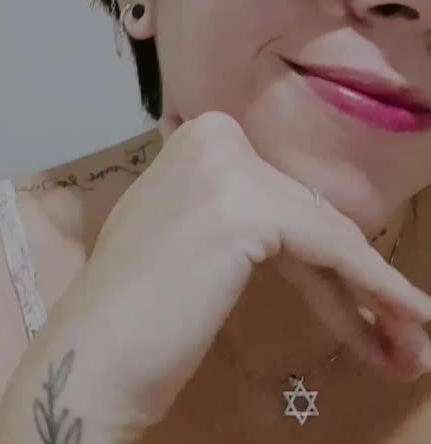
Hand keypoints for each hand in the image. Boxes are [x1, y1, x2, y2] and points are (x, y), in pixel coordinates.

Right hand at [89, 111, 430, 441]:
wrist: (93, 354)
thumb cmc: (135, 310)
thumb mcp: (190, 241)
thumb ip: (236, 220)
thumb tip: (298, 235)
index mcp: (196, 139)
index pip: (282, 199)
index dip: (328, 258)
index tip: (363, 304)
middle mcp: (213, 137)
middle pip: (305, 216)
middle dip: (354, 282)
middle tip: (398, 333)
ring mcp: (229, 169)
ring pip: (325, 234)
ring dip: (374, 295)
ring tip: (410, 342)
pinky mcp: (247, 208)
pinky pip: (331, 250)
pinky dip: (375, 289)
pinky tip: (409, 318)